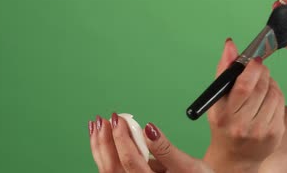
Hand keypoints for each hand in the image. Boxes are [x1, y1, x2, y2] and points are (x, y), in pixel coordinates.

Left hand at [89, 114, 212, 172]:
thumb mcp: (189, 165)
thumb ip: (166, 149)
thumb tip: (149, 129)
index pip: (130, 161)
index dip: (121, 138)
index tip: (118, 119)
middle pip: (112, 167)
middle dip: (105, 141)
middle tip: (103, 119)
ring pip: (109, 169)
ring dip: (101, 146)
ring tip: (97, 126)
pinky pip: (114, 169)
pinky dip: (105, 152)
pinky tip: (104, 139)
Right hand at [203, 38, 285, 171]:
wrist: (235, 157)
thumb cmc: (224, 123)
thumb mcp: (218, 99)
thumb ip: (224, 70)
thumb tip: (230, 44)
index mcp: (224, 116)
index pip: (244, 87)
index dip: (253, 69)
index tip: (254, 59)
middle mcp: (242, 126)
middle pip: (261, 88)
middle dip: (262, 72)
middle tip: (258, 67)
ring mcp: (260, 132)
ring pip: (274, 93)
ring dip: (270, 82)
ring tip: (261, 84)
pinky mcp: (275, 134)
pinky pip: (281, 103)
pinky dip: (276, 94)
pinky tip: (267, 97)